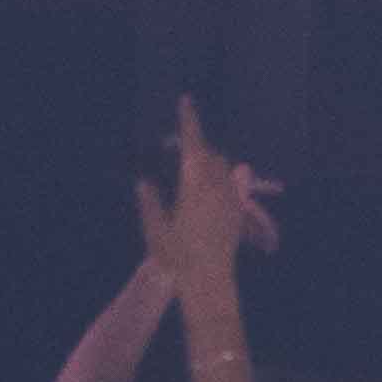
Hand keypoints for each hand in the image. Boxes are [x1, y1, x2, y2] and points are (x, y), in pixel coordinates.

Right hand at [137, 100, 272, 294]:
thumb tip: (143, 182)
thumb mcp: (155, 229)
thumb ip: (150, 202)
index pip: (193, 144)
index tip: (185, 100)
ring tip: (189, 171)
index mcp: (194, 185)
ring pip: (222, 167)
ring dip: (207, 162)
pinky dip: (217, 179)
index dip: (190, 121)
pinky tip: (204, 194)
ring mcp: (230, 198)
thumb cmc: (176, 257)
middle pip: (210, 153)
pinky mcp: (237, 211)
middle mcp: (217, 187)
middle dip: (195, 146)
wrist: (209, 281)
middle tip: (177, 148)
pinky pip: (229, 184)